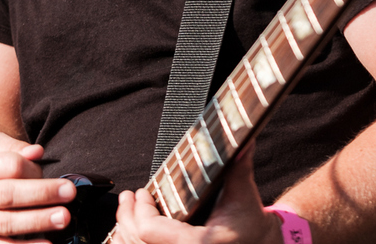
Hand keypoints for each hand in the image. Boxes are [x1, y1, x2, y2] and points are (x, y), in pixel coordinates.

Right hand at [0, 132, 76, 243]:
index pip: (8, 167)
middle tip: (69, 192)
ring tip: (63, 218)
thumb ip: (12, 147)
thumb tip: (38, 152)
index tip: (46, 169)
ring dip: (37, 222)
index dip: (31, 168)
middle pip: (9, 195)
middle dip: (42, 194)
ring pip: (7, 224)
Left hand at [112, 147, 282, 243]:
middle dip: (126, 217)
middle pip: (137, 242)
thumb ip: (239, 168)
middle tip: (127, 198)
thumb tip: (244, 142)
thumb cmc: (249, 223)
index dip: (140, 209)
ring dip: (125, 232)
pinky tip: (130, 231)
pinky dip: (132, 242)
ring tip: (126, 212)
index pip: (148, 230)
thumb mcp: (244, 195)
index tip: (141, 192)